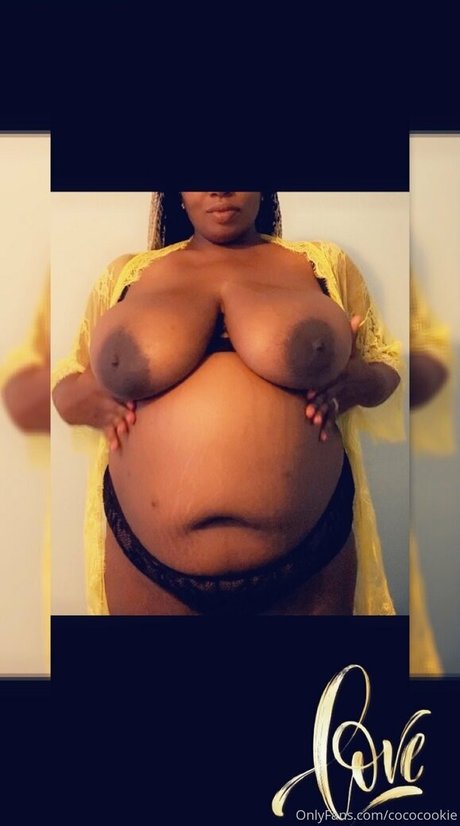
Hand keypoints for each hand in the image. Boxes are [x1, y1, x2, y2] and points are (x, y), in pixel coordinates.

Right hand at [54, 367, 136, 450]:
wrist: (66, 399)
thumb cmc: (85, 381)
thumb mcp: (93, 368)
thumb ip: (105, 360)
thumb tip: (113, 343)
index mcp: (104, 388)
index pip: (115, 391)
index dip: (123, 396)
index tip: (131, 401)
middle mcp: (105, 402)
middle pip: (116, 407)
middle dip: (124, 413)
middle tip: (132, 417)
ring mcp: (103, 414)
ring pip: (114, 421)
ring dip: (120, 425)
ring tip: (126, 430)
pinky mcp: (101, 423)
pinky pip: (107, 432)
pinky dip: (112, 439)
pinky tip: (116, 447)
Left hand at [305, 315, 361, 441]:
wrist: (375, 383)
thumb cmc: (358, 364)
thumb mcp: (356, 350)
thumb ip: (352, 335)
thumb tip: (357, 316)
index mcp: (343, 373)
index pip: (329, 381)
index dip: (319, 388)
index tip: (309, 393)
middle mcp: (342, 387)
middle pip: (329, 397)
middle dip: (319, 405)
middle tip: (308, 412)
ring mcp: (342, 399)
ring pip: (331, 409)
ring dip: (323, 417)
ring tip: (313, 423)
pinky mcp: (341, 407)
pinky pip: (334, 419)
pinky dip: (328, 429)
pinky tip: (321, 439)